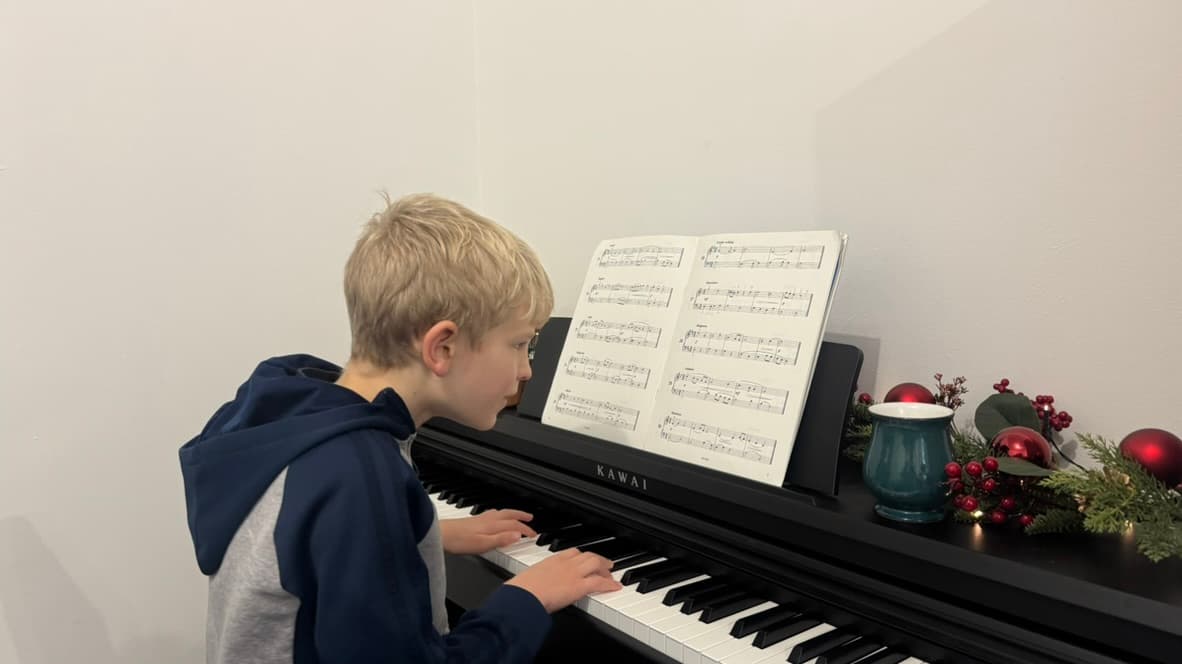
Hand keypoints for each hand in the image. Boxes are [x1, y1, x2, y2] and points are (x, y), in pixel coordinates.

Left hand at [439, 509, 536, 554]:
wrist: (439, 535)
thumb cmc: (458, 541)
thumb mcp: (482, 544)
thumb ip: (501, 539)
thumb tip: (518, 535)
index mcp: (492, 525)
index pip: (514, 525)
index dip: (525, 529)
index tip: (534, 534)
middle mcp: (487, 520)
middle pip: (508, 515)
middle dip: (520, 516)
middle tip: (530, 518)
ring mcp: (479, 519)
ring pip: (500, 513)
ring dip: (511, 514)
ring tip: (516, 516)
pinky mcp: (472, 521)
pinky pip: (492, 514)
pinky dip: (499, 515)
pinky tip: (494, 517)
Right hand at [505, 549, 621, 612]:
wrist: (523, 595)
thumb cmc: (520, 591)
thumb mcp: (528, 579)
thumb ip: (536, 580)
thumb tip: (532, 588)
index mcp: (551, 560)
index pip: (572, 552)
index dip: (581, 555)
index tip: (584, 558)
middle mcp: (565, 563)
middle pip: (587, 555)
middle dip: (597, 559)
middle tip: (604, 564)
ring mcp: (574, 573)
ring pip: (596, 564)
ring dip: (605, 568)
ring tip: (611, 573)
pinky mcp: (580, 586)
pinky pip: (599, 582)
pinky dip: (610, 584)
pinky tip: (615, 587)